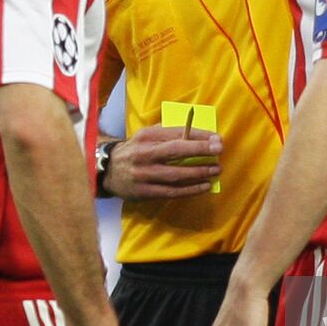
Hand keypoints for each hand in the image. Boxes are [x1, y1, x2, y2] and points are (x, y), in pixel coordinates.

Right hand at [104, 125, 222, 199]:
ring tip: (215, 170)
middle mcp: (144, 154)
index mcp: (146, 137)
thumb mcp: (145, 136)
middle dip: (200, 150)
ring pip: (175, 174)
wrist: (107, 172)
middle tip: (219, 151)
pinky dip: (190, 190)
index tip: (216, 138)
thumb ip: (167, 133)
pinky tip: (204, 186)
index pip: (176, 133)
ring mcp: (144, 175)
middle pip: (175, 151)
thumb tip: (196, 133)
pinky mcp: (145, 192)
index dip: (197, 135)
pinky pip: (171, 192)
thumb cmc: (134, 151)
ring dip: (199, 172)